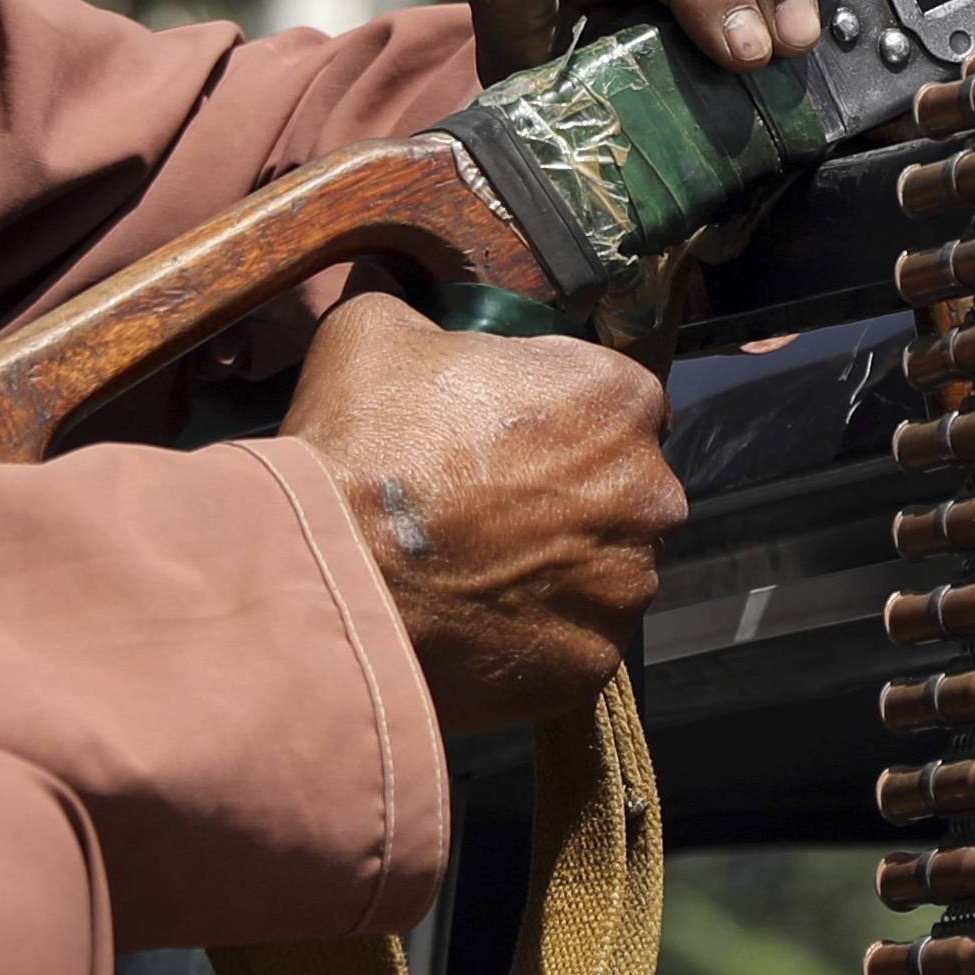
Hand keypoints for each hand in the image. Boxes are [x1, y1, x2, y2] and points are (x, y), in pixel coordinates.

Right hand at [286, 288, 685, 732]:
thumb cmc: (360, 444)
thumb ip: (424, 314)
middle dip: (567, 497)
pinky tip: (475, 620)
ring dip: (555, 569)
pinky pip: (573, 641)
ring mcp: (626, 586)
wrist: (326, 577)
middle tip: (485, 507)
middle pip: (621, 490)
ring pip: (603, 571)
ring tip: (474, 571)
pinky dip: (534, 634)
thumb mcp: (376, 332)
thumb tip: (416, 313)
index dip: (559, 416)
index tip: (507, 437)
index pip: (616, 401)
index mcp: (617, 398)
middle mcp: (648, 494)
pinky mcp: (592, 661)